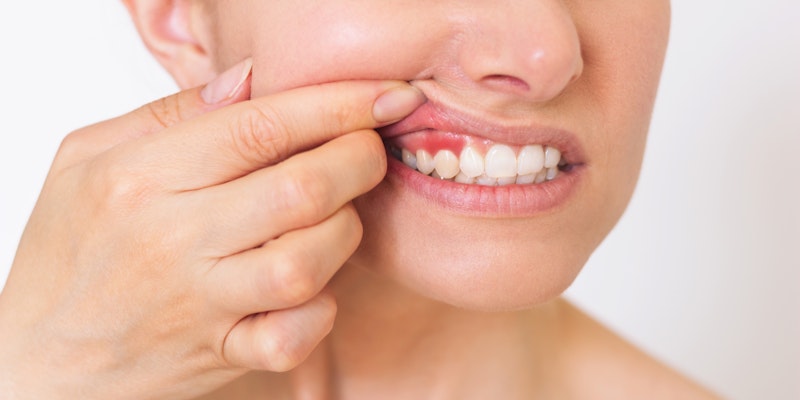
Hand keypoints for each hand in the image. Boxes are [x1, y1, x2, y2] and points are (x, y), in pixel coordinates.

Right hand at [0, 59, 424, 398]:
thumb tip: (252, 81)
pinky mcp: (220, 354)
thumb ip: (171, 114)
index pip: (259, 127)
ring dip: (344, 231)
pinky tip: (313, 287)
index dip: (337, 104)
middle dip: (358, 160)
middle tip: (368, 150)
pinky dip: (321, 310)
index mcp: (139, 179)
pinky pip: (292, 337)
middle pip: (299, 189)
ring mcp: (200, 303)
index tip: (384, 96)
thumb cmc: (67, 253)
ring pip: (306, 261)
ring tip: (336, 215)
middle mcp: (173, 240)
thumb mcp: (87, 159)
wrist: (40, 359)